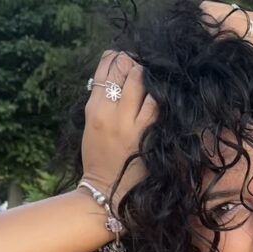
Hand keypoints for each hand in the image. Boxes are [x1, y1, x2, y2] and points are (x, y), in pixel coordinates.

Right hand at [81, 51, 157, 202]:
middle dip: (134, 64)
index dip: (116, 59)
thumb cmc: (98, 160)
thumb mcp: (91, 128)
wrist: (106, 191)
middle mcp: (109, 113)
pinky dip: (158, 99)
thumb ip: (101, 105)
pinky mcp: (144, 135)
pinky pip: (155, 107)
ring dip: (147, 79)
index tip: (124, 58)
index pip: (104, 71)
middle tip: (141, 67)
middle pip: (124, 72)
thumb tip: (114, 82)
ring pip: (141, 84)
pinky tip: (160, 99)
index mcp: (93, 110)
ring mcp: (128, 124)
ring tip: (151, 82)